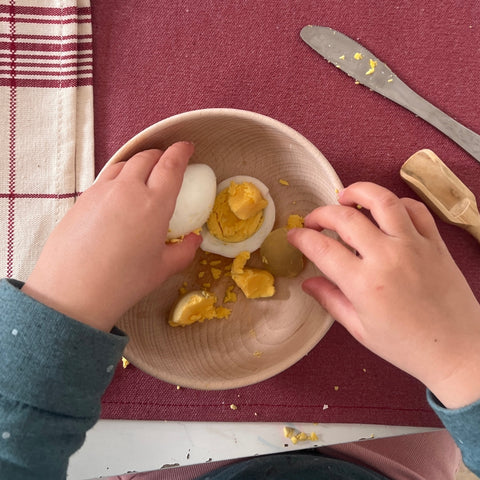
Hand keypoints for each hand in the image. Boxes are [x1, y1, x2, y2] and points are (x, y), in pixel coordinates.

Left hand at [22, 143, 200, 331]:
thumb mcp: (162, 269)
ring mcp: (101, 191)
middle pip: (146, 158)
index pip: (171, 165)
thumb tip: (195, 240)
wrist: (73, 291)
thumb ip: (184, 251)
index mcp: (154, 204)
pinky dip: (118, 176)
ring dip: (138, 162)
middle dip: (160, 154)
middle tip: (167, 161)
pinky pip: (105, 178)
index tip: (187, 147)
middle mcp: (128, 189)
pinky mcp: (82, 199)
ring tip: (143, 172)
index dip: (181, 152)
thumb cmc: (124, 282)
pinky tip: (119, 193)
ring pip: (123, 164)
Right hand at [288, 182, 479, 408]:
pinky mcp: (435, 243)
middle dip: (321, 213)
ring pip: (382, 201)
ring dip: (358, 192)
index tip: (293, 235)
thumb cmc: (407, 346)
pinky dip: (396, 203)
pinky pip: (415, 210)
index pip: (322, 248)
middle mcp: (387, 257)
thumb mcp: (360, 328)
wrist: (458, 350)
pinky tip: (383, 210)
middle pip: (345, 217)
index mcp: (364, 284)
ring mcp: (414, 246)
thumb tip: (308, 283)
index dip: (301, 237)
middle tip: (313, 221)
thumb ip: (331, 300)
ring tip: (344, 197)